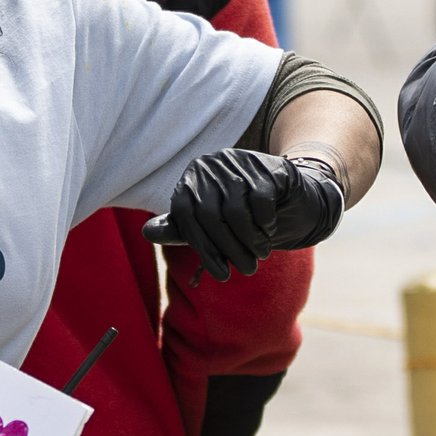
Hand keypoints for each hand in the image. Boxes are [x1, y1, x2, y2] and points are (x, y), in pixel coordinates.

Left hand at [143, 148, 346, 278]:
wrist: (289, 198)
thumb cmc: (242, 216)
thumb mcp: (209, 225)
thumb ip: (181, 228)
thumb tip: (147, 233)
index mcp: (190, 180)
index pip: (186, 217)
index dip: (203, 248)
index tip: (220, 274)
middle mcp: (208, 166)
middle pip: (210, 215)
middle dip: (229, 249)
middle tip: (246, 270)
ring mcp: (236, 162)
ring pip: (236, 211)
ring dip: (250, 241)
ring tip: (259, 254)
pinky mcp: (264, 165)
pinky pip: (260, 201)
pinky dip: (265, 223)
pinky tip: (269, 231)